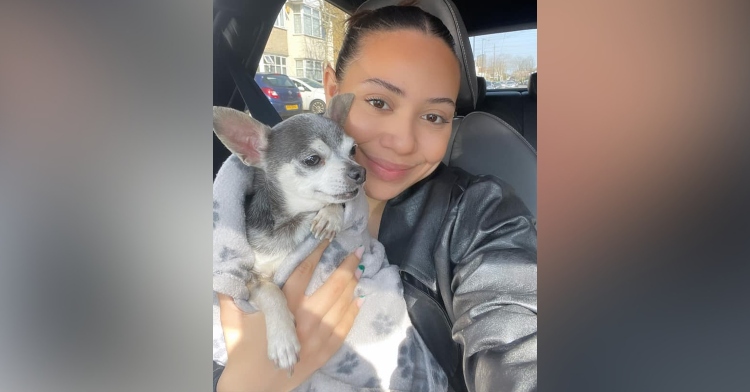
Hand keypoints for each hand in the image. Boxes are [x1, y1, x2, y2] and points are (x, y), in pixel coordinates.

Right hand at [217, 241, 363, 391]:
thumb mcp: (233, 318)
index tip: (327, 237)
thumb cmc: (241, 351)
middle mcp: (304, 320)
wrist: (251, 388)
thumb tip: (227, 267)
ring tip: (359, 271)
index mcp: (283, 307)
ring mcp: (317, 338)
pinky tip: (358, 301)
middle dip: (347, 267)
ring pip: (342, 306)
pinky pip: (344, 329)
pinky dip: (352, 313)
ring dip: (352, 287)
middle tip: (358, 251)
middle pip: (333, 287)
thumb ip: (231, 293)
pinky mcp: (323, 354)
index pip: (304, 271)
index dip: (316, 251)